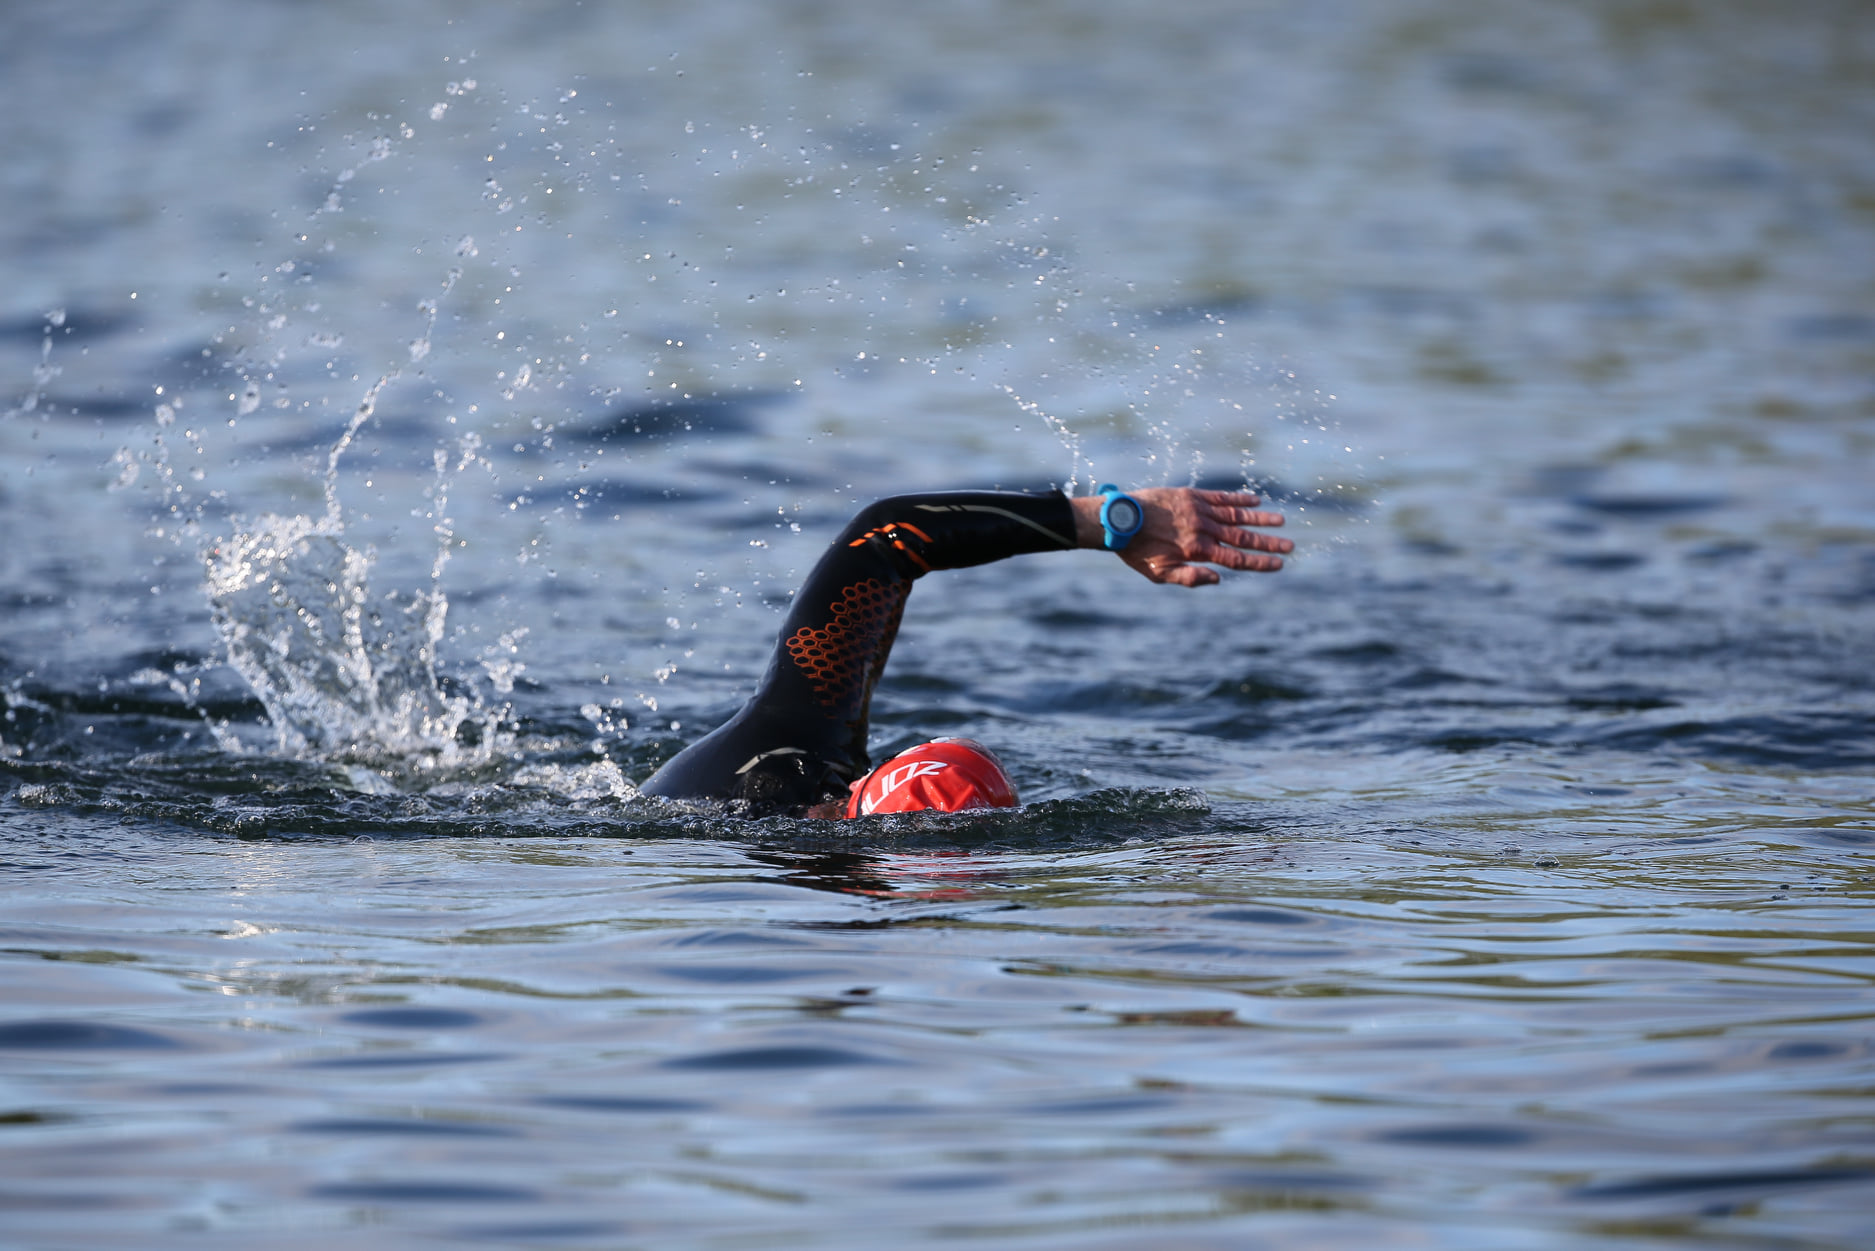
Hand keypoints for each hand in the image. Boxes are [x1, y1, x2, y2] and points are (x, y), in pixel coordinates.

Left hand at [1071, 487, 1289, 586]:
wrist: (1117, 520)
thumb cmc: (1136, 552)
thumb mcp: (1158, 574)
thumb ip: (1189, 578)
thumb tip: (1219, 579)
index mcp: (1197, 551)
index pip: (1236, 559)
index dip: (1260, 563)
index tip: (1280, 564)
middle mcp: (1203, 529)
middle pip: (1243, 537)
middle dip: (1268, 543)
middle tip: (1291, 545)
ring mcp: (1198, 510)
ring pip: (1236, 514)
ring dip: (1260, 518)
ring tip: (1281, 521)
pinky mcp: (1191, 495)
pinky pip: (1220, 497)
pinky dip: (1239, 498)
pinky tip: (1255, 499)